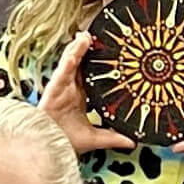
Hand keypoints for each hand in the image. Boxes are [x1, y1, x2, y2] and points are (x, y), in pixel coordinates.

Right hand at [42, 34, 137, 157]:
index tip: (108, 50)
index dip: (97, 62)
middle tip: (94, 35)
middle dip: (84, 49)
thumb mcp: (95, 137)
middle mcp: (69, 90)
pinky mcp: (52, 91)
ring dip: (76, 50)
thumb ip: (114, 137)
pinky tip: (73, 55)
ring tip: (85, 37)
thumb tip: (133, 142)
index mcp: (79, 97)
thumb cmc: (65, 141)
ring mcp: (60, 89)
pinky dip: (66, 65)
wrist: (49, 149)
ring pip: (69, 64)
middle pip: (78, 64)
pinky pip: (60, 75)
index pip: (90, 74)